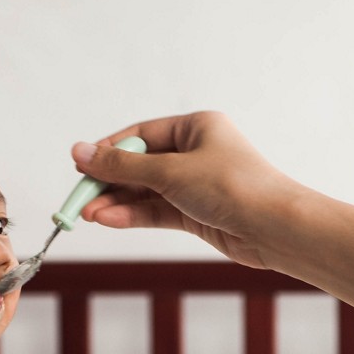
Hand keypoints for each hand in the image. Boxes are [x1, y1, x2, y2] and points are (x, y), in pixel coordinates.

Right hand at [72, 111, 306, 269]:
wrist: (274, 227)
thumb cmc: (232, 186)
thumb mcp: (169, 171)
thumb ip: (122, 166)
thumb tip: (80, 151)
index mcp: (197, 127)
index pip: (141, 135)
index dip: (109, 150)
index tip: (80, 164)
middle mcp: (197, 153)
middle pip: (141, 165)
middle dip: (109, 182)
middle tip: (79, 197)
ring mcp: (197, 185)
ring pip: (147, 192)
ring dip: (117, 202)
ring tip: (87, 214)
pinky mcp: (198, 214)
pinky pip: (158, 212)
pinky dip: (133, 215)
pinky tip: (108, 219)